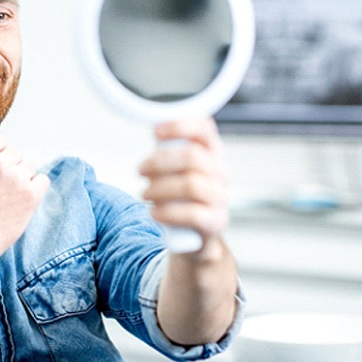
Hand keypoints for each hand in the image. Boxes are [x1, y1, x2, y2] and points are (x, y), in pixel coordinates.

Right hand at [0, 133, 49, 265]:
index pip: (0, 140)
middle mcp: (0, 163)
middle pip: (16, 153)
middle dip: (10, 166)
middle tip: (0, 188)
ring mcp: (17, 178)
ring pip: (30, 166)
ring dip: (22, 177)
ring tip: (9, 196)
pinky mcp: (32, 195)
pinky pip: (43, 180)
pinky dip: (36, 188)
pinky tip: (23, 199)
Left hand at [139, 118, 228, 242]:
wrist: (194, 235)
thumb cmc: (181, 196)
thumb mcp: (176, 169)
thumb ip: (168, 151)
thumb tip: (154, 132)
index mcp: (211, 153)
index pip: (205, 129)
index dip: (180, 126)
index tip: (155, 131)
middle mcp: (220, 172)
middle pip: (192, 157)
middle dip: (160, 162)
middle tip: (141, 170)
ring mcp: (220, 197)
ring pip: (191, 185)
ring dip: (160, 188)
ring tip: (144, 193)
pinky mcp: (216, 221)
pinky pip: (192, 214)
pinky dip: (168, 212)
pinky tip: (154, 213)